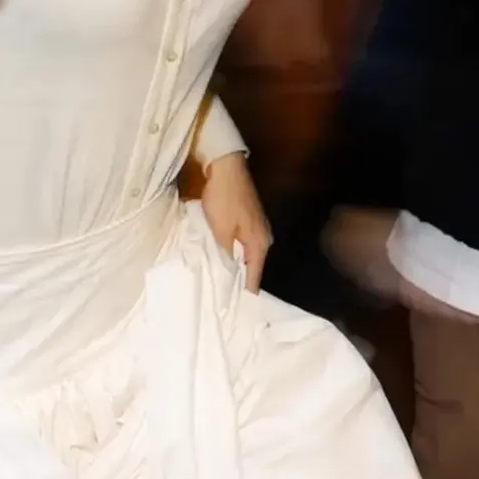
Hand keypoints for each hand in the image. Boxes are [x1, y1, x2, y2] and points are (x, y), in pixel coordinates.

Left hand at [199, 151, 270, 291]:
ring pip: (244, 256)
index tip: (230, 312)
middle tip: (218, 300)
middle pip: (250, 269)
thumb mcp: (221, 231)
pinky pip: (239, 245)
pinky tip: (218, 259)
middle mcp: (263, 239)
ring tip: (215, 283)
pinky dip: (230, 253)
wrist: (224, 165)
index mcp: (260, 245)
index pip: (253, 280)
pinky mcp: (246, 220)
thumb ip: (226, 257)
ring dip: (231, 267)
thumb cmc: (223, 199)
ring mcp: (255, 228)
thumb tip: (228, 280)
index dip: (242, 295)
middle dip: (235, 283)